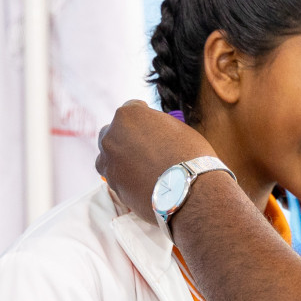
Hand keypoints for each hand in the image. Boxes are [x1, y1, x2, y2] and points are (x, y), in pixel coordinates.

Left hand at [95, 100, 214, 220]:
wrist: (190, 191)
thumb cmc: (192, 157)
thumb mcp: (177, 129)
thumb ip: (158, 127)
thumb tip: (155, 133)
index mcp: (129, 114)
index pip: (131, 109)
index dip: (144, 120)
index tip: (153, 129)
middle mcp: (111, 135)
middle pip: (114, 132)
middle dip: (126, 139)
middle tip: (146, 151)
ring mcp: (108, 161)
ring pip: (109, 157)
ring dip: (121, 160)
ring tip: (144, 171)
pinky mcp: (112, 184)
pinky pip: (116, 178)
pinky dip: (126, 180)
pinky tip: (144, 184)